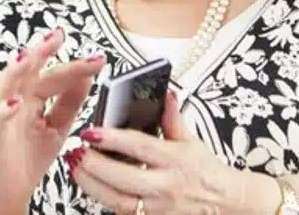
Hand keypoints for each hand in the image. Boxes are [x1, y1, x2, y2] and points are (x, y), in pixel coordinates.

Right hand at [0, 29, 105, 212]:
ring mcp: (2, 119)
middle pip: (27, 70)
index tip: (99, 59)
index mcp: (33, 98)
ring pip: (5, 87)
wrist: (8, 194)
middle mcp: (16, 102)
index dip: (76, 67)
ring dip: (17, 70)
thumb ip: (70, 102)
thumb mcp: (58, 128)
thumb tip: (87, 75)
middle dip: (41, 51)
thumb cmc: (29, 158)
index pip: (55, 76)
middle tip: (58, 36)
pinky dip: (2, 112)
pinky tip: (15, 104)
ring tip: (32, 55)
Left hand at [68, 90, 249, 213]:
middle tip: (77, 152)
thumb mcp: (191, 140)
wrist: (222, 202)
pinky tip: (91, 187)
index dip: (113, 139)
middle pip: (123, 178)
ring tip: (76, 169)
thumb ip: (173, 118)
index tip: (92, 131)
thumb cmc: (204, 171)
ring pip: (118, 201)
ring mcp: (157, 207)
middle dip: (95, 166)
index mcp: (174, 159)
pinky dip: (104, 200)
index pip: (139, 147)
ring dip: (92, 186)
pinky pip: (123, 213)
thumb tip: (166, 95)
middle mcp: (164, 185)